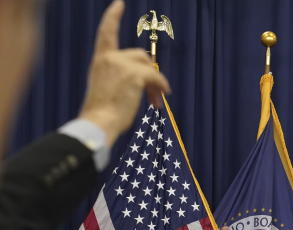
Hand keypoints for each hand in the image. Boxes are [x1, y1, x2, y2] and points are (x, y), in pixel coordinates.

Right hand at [77, 1, 171, 146]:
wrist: (99, 122)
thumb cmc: (103, 113)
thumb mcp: (108, 87)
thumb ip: (121, 76)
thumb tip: (149, 79)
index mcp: (100, 60)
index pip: (106, 32)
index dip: (113, 16)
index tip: (119, 4)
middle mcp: (109, 58)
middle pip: (140, 56)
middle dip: (150, 74)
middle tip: (154, 96)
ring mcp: (121, 64)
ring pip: (149, 66)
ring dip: (156, 83)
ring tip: (155, 102)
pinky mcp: (134, 74)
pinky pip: (156, 77)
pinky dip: (161, 87)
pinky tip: (158, 100)